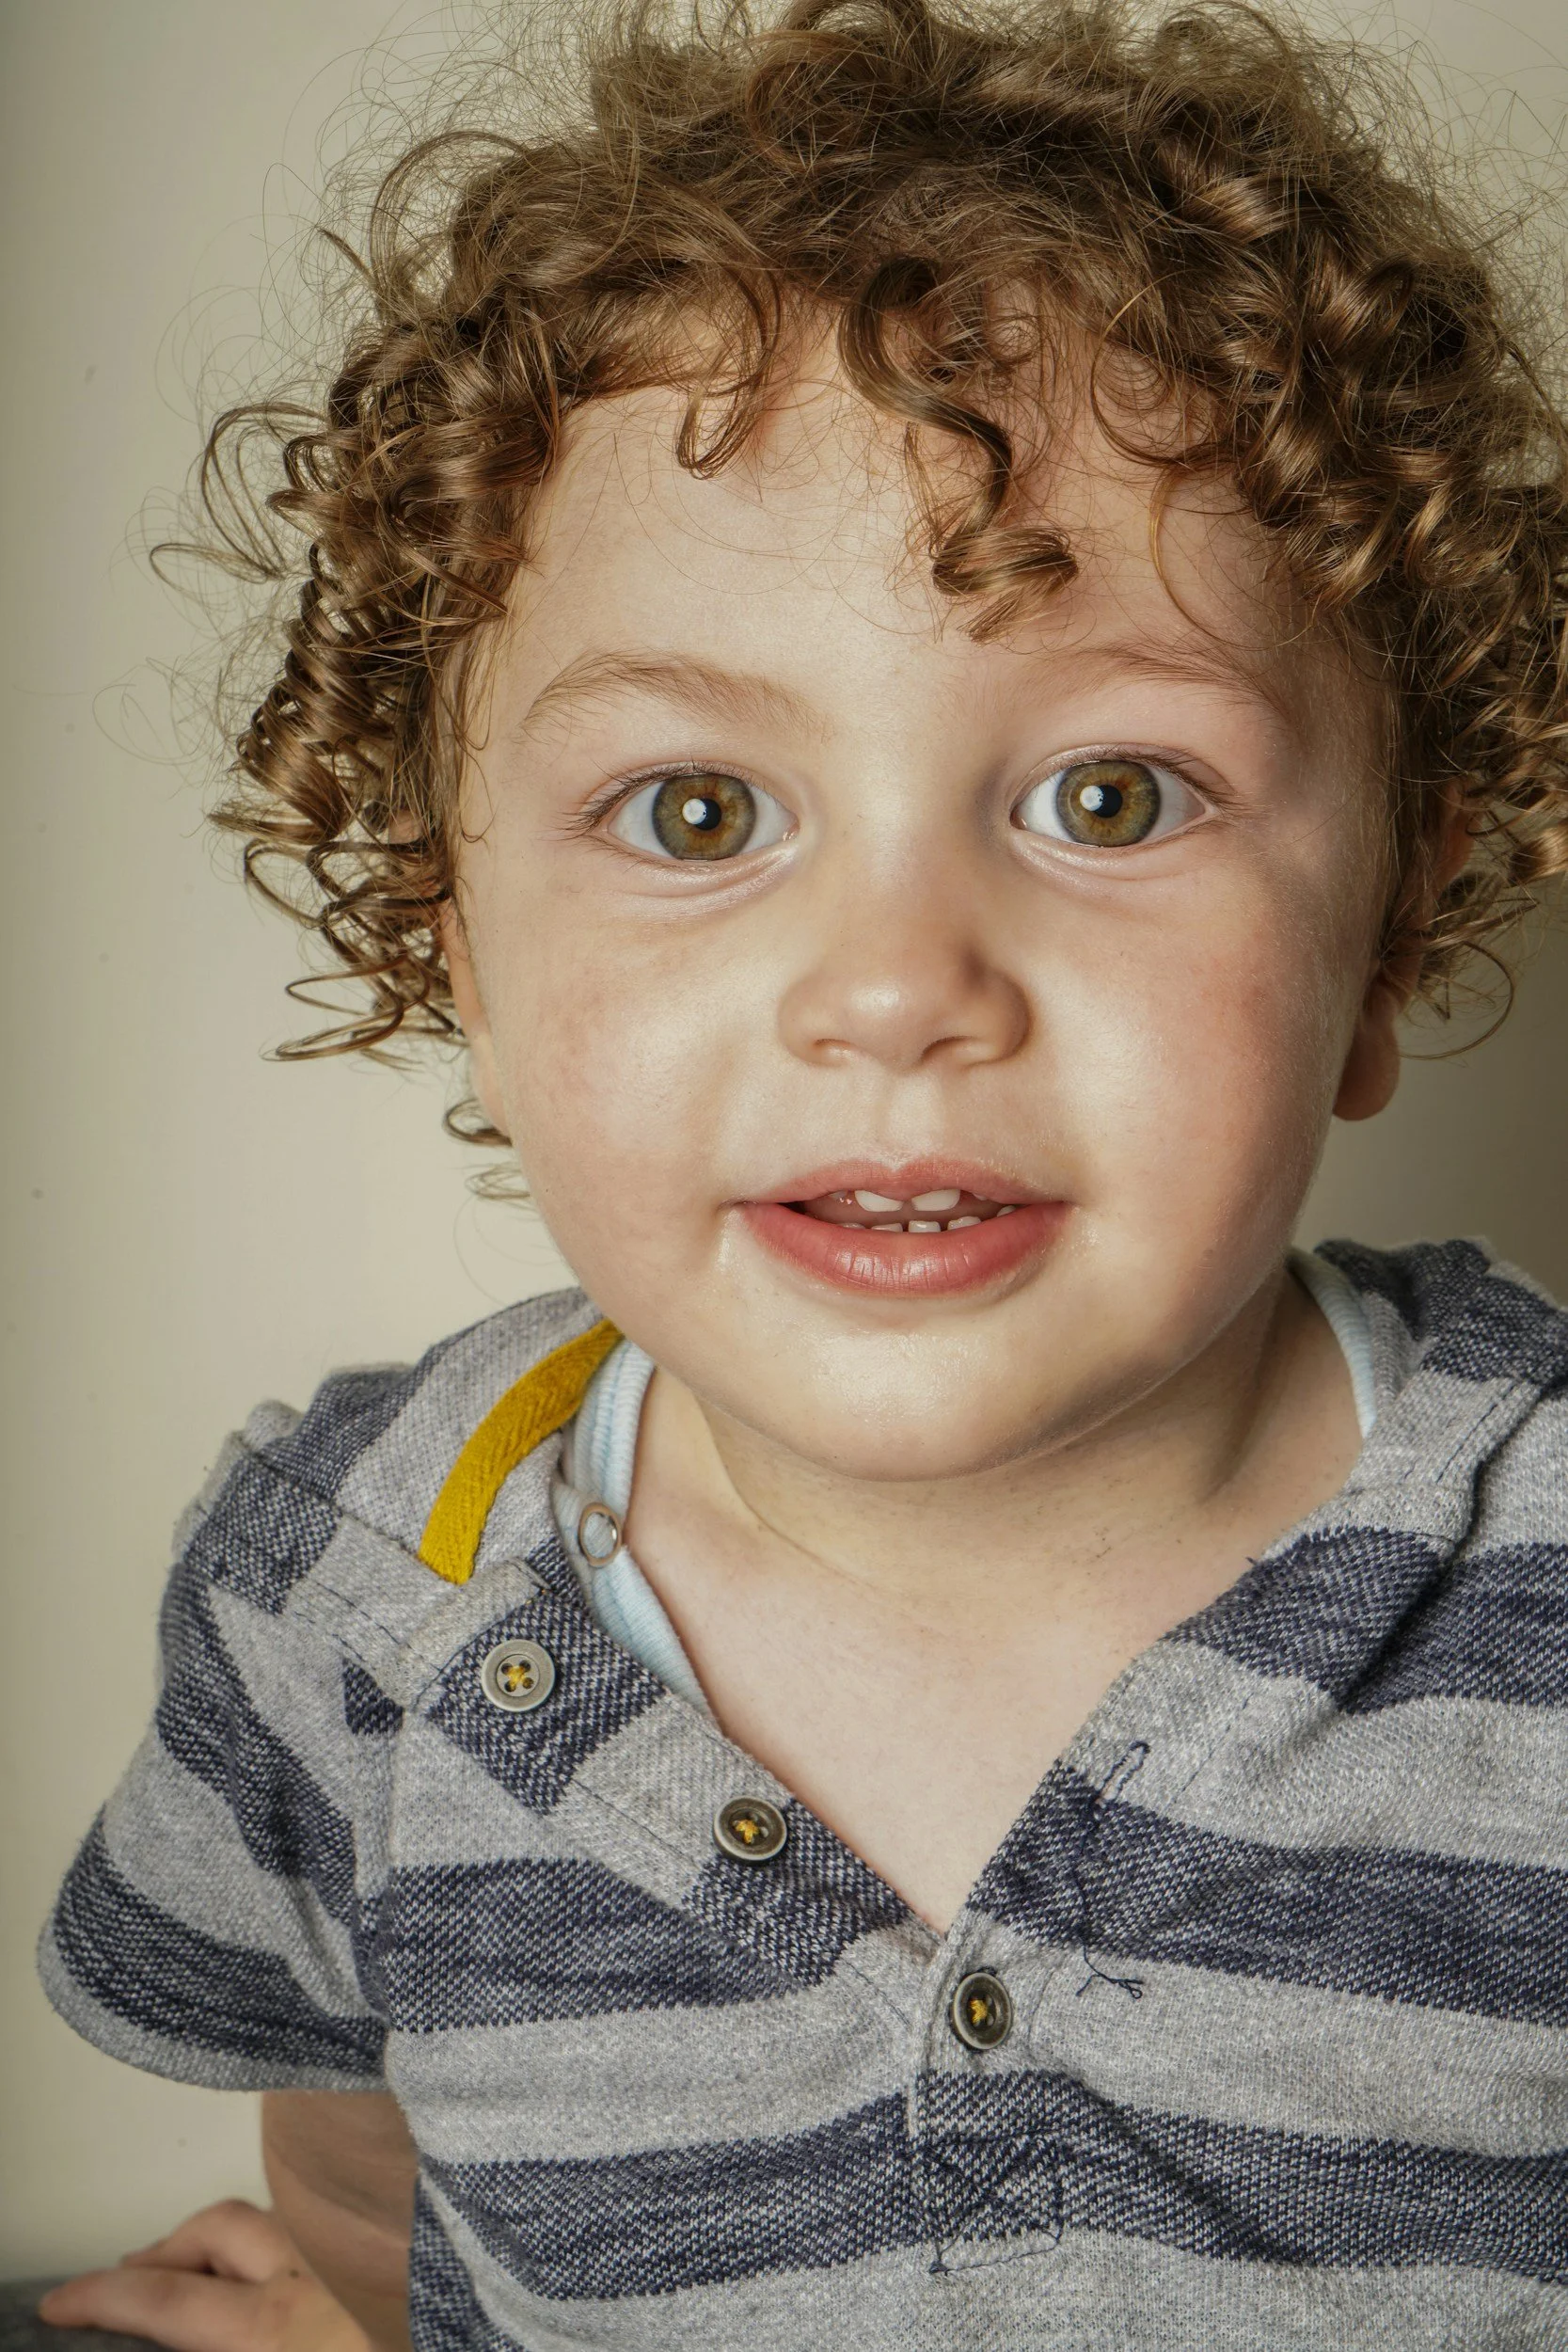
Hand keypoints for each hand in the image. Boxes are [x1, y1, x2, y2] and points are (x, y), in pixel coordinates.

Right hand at [36, 2202, 371, 2351]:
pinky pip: (329, 2241)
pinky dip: (289, 2250)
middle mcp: (322, 2280)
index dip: (101, 2299)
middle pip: (217, 2230)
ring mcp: (365, 2267)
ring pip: (279, 2222)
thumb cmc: (408, 2351)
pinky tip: (285, 2281)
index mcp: (276, 2332)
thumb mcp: (270, 2345)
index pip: (166, 2300)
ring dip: (227, 2243)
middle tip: (126, 2282)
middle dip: (163, 2250)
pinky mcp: (403, 2269)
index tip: (61, 2303)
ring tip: (198, 2272)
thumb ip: (225, 2339)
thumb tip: (176, 2338)